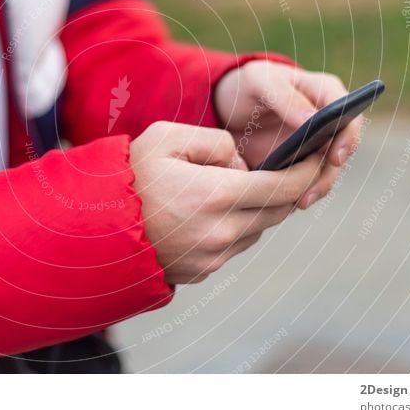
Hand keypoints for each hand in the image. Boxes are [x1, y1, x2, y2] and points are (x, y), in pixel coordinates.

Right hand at [130, 121, 323, 283]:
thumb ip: (216, 142)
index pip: (284, 187)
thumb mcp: (167, 138)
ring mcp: (213, 257)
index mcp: (216, 195)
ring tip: (230, 187)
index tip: (318, 157)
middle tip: (281, 167)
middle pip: (277, 211)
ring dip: (256, 208)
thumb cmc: (127, 176)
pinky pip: (234, 245)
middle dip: (284, 188)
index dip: (307, 171)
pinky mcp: (202, 271)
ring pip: (256, 229)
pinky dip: (234, 226)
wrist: (91, 229)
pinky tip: (208, 211)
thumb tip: (241, 163)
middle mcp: (221, 232)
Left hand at [214, 61, 363, 208]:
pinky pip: (307, 183)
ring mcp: (315, 146)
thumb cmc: (246, 85)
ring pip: (326, 172)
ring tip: (298, 202)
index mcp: (324, 93)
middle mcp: (327, 122)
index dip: (347, 137)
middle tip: (309, 192)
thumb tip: (312, 120)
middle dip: (328, 174)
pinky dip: (299, 193)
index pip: (348, 114)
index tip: (335, 157)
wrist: (226, 108)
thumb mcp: (260, 82)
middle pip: (341, 150)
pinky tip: (284, 204)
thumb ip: (285, 96)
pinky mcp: (299, 165)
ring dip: (316, 189)